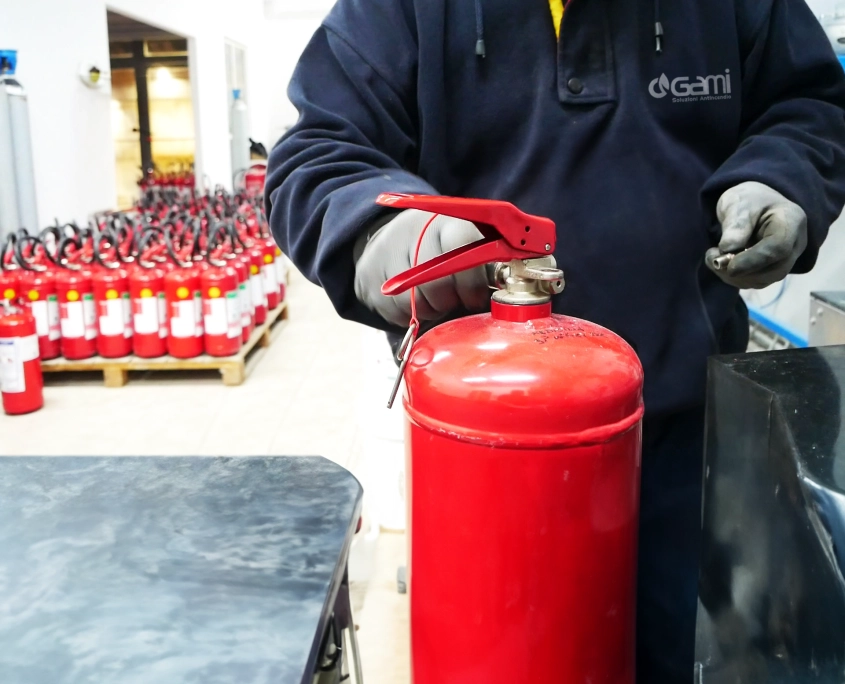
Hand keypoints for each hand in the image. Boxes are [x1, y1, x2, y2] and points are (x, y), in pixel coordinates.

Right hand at [354, 209, 487, 326]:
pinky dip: (409, 315)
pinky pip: (396, 312)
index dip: (473, 280)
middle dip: (452, 299)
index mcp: (446, 220)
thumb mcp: (466, 239)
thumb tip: (509, 288)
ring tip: (435, 297)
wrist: (387, 236)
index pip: (462, 245)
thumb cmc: (440, 247)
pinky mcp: (367, 276)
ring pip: (417, 303)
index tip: (478, 295)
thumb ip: (488, 260)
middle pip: (438, 283)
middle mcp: (413, 232)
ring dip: (432, 308)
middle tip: (456, 298)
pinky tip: (414, 300)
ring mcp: (386, 253)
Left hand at [705, 182, 807, 288]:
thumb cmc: (747, 200)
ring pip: (764, 279)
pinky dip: (735, 278)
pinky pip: (756, 281)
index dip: (753, 261)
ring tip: (713, 257)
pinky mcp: (772, 269)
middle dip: (741, 271)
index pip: (779, 248)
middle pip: (774, 270)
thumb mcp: (738, 204)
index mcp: (791, 221)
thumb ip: (736, 225)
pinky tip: (721, 264)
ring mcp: (786, 259)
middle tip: (713, 258)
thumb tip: (728, 249)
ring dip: (734, 277)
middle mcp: (795, 244)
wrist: (752, 204)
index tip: (729, 266)